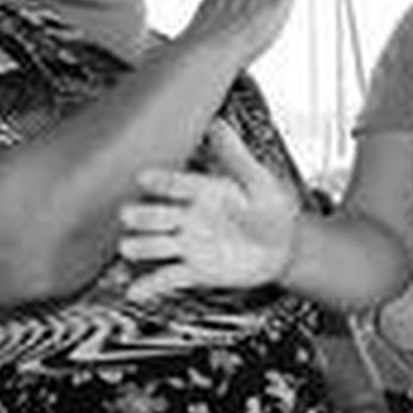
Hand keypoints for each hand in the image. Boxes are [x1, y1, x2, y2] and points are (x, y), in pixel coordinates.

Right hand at [118, 121, 301, 299]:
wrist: (285, 248)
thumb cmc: (272, 209)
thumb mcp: (259, 181)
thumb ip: (236, 157)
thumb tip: (219, 123)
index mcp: (203, 190)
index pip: (178, 184)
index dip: (162, 182)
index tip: (144, 177)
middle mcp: (188, 216)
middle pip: (159, 215)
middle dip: (144, 215)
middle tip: (127, 214)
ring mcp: (187, 243)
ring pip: (156, 245)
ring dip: (141, 246)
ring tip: (127, 248)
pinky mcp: (192, 270)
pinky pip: (167, 277)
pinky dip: (148, 285)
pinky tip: (133, 290)